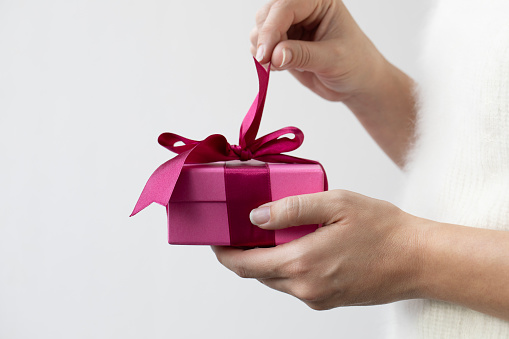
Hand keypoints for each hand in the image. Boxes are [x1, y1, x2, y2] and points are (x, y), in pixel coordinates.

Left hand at [212, 190, 425, 309]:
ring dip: (265, 259)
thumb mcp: (336, 204)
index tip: (215, 240)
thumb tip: (256, 217)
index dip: (224, 253)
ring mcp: (317, 297)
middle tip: (237, 231)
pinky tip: (297, 245)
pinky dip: (286, 266)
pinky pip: (296, 284)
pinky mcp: (328, 300)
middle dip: (242, 254)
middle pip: (257, 274)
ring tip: (267, 233)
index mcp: (302, 263)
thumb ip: (291, 209)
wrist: (419, 260)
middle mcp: (305, 287)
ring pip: (276, 279)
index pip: (245, 265)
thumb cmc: (383, 229)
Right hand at [250, 0, 386, 100]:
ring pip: (261, 28)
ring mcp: (292, 26)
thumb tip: (274, 55)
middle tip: (267, 63)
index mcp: (319, 2)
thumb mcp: (332, 60)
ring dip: (261, 48)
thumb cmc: (355, 65)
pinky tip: (277, 67)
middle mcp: (303, 9)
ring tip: (276, 66)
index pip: (286, 7)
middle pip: (268, 14)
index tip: (265, 55)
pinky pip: (262, 45)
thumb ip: (303, 56)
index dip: (271, 29)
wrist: (357, 83)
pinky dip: (263, 57)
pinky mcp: (284, 43)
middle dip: (264, 39)